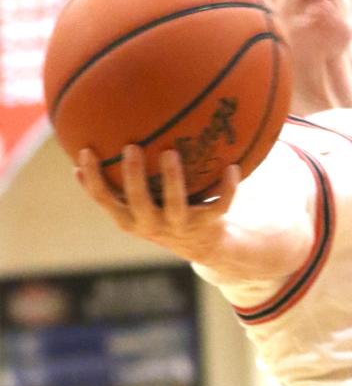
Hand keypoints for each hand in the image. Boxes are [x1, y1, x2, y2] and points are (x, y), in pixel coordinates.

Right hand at [76, 143, 239, 262]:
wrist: (202, 245)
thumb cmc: (161, 212)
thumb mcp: (137, 201)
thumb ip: (117, 179)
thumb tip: (85, 140)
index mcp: (129, 218)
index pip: (104, 200)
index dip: (93, 179)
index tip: (86, 151)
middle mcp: (151, 224)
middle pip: (138, 202)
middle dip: (133, 177)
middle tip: (131, 147)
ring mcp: (180, 225)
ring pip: (176, 205)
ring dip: (173, 180)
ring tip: (170, 153)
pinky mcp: (207, 224)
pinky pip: (219, 205)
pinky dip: (227, 188)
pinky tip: (232, 167)